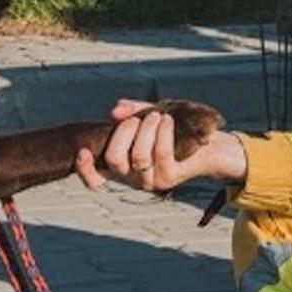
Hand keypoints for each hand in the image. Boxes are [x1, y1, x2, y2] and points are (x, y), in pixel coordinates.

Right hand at [74, 99, 245, 190]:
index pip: (95, 178)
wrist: (209, 143)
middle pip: (115, 159)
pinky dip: (161, 132)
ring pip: (139, 156)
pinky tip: (167, 120)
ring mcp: (151, 180)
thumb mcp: (150, 116)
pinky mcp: (170, 177)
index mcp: (122, 165)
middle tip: (138, 120)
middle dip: (124, 132)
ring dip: (146, 129)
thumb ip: (132, 112)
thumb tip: (115, 111)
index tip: (82, 151)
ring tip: (156, 116)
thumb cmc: (175, 129)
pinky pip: (160, 153)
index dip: (85, 169)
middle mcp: (133, 177)